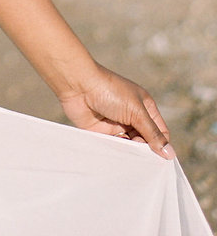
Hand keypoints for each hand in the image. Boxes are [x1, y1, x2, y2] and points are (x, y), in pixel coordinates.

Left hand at [57, 63, 174, 158]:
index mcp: (144, 107)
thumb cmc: (109, 91)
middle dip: (146, 152)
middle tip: (144, 163)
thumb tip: (170, 154)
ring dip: (132, 155)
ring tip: (131, 162)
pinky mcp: (102, 133)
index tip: (160, 160)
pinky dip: (118, 155)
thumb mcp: (136, 111)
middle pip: (146, 142)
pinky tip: (119, 161)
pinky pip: (115, 148)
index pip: (160, 132)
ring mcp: (117, 125)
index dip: (162, 146)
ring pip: (131, 147)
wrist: (77, 85)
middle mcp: (132, 117)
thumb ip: (152, 133)